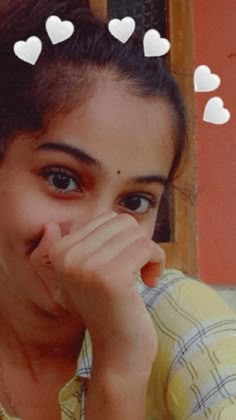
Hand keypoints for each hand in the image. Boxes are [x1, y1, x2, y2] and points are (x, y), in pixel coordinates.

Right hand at [31, 213, 164, 371]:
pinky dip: (157, 260)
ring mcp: (87, 266)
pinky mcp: (110, 277)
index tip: (125, 264)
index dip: (124, 239)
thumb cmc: (106, 309)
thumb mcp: (78, 278)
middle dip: (138, 243)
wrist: (118, 351)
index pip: (106, 219)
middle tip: (139, 270)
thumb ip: (68, 251)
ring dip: (149, 253)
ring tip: (144, 275)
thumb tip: (51, 226)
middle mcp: (67, 257)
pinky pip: (146, 247)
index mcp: (58, 252)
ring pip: (136, 233)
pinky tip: (150, 281)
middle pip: (122, 222)